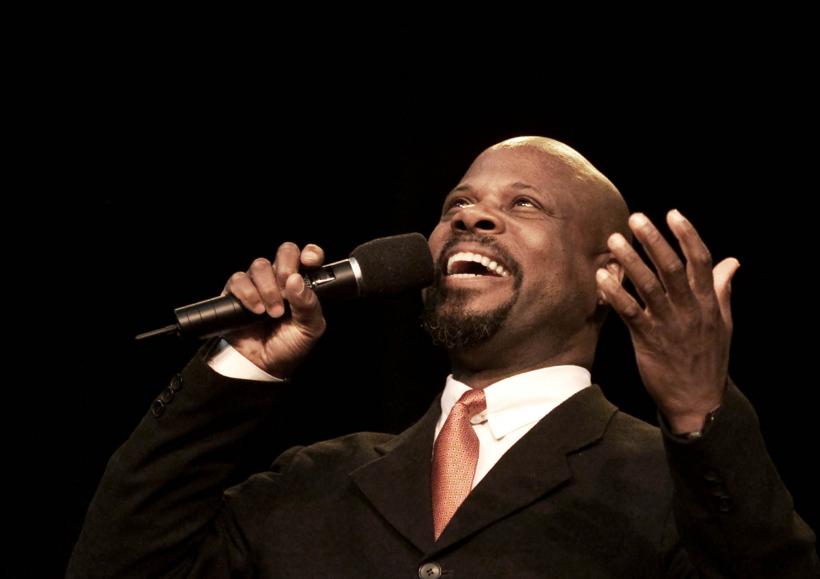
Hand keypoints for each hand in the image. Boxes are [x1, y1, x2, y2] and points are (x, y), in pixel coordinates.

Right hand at [222, 242, 326, 377]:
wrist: (262, 366)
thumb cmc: (289, 346)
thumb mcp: (309, 329)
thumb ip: (309, 305)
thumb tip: (297, 280)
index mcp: (302, 284)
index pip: (307, 256)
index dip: (310, 253)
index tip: (309, 261)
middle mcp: (280, 279)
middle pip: (284, 252)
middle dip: (286, 267)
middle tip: (286, 290)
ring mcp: (258, 284)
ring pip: (260, 265)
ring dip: (268, 288)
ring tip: (273, 312)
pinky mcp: (236, 292)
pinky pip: (239, 280)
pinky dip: (248, 293)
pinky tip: (256, 310)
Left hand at [596, 210, 740, 433]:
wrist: (698, 401)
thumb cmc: (708, 359)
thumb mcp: (723, 324)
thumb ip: (722, 290)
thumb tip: (731, 262)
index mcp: (708, 303)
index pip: (701, 261)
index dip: (688, 235)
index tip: (673, 214)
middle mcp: (690, 310)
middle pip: (672, 268)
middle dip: (654, 241)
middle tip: (636, 218)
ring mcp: (668, 324)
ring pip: (649, 286)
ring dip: (631, 261)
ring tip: (615, 240)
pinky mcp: (648, 340)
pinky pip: (630, 312)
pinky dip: (615, 293)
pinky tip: (601, 278)